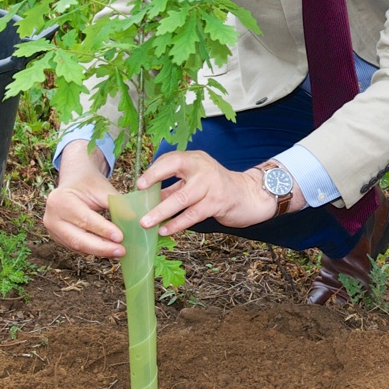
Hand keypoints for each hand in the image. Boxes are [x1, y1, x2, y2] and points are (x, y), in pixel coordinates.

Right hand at [43, 141, 126, 257]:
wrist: (75, 181)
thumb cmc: (89, 183)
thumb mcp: (103, 189)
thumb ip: (116, 204)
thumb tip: (133, 221)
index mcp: (60, 200)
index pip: (84, 220)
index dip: (103, 230)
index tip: (121, 237)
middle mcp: (51, 217)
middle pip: (78, 239)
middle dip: (101, 247)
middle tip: (121, 251)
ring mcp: (52, 230)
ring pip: (78, 246)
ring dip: (99, 251)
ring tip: (118, 252)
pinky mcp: (58, 238)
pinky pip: (77, 247)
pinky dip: (94, 249)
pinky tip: (108, 250)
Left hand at [134, 150, 293, 235]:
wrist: (249, 195)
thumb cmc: (217, 188)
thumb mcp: (196, 181)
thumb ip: (174, 187)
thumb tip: (147, 198)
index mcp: (196, 160)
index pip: (172, 159)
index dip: (155, 170)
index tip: (140, 183)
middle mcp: (204, 168)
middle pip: (175, 171)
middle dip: (154, 184)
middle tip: (138, 201)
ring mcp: (211, 185)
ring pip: (182, 198)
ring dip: (162, 212)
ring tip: (146, 222)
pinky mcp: (217, 203)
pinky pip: (193, 214)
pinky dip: (177, 223)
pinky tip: (165, 230)